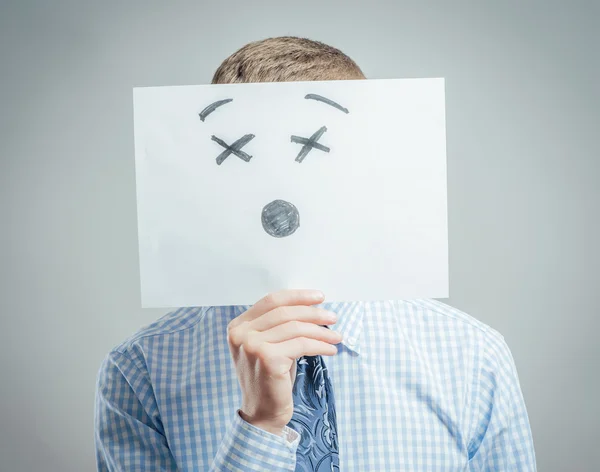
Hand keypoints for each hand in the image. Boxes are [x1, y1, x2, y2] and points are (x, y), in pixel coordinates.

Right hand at [227, 289, 341, 435]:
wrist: (262, 413)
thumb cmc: (269, 377)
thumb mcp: (269, 345)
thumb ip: (278, 324)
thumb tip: (312, 307)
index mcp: (238, 326)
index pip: (271, 301)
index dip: (298, 296)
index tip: (319, 297)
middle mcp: (241, 334)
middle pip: (285, 312)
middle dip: (313, 313)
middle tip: (333, 317)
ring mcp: (252, 346)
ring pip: (296, 328)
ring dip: (321, 331)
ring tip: (336, 336)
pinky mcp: (267, 359)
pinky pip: (302, 345)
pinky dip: (320, 345)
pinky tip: (331, 349)